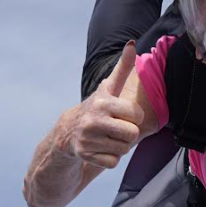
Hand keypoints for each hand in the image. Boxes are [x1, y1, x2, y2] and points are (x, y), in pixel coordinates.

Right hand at [54, 44, 145, 167]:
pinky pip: (113, 162)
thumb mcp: (109, 88)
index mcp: (103, 102)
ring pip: (123, 149)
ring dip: (119, 146)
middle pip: (132, 135)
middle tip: (117, 128)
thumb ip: (123, 68)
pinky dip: (110, 158)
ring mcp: (88, 138)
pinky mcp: (84, 155)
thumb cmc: (98, 107)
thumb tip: (132, 44)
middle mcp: (93, 120)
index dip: (135, 117)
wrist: (68, 131)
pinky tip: (100, 148)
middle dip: (128, 134)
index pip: (137, 115)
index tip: (125, 114)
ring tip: (107, 137)